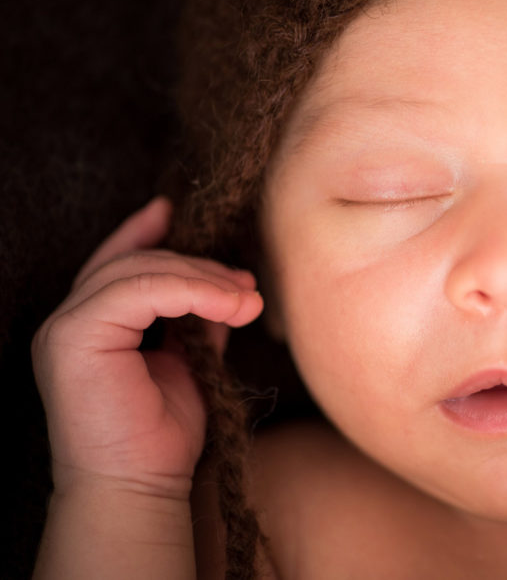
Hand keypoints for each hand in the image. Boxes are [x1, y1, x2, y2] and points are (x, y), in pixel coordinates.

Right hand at [31, 197, 263, 499]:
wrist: (140, 487)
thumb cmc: (162, 436)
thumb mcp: (190, 362)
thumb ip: (199, 321)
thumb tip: (231, 288)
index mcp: (93, 325)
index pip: (117, 263)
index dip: (145, 232)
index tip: (180, 213)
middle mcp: (70, 321)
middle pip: (136, 263)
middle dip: (199, 266)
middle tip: (248, 286)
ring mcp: (66, 327)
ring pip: (139, 271)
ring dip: (203, 279)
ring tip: (247, 299)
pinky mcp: (74, 337)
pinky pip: (139, 291)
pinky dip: (190, 291)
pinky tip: (228, 304)